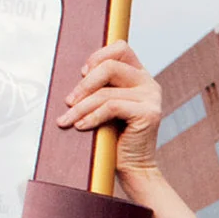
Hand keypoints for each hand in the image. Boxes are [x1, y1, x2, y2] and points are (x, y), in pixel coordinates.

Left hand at [57, 41, 163, 178]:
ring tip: (67, 120)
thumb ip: (102, 86)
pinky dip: (91, 117)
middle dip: (84, 84)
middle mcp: (149, 83)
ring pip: (106, 92)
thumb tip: (79, 72)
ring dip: (81, 107)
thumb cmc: (115, 138)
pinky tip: (81, 126)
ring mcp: (151, 98)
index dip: (98, 57)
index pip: (121, 48)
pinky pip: (111, 107)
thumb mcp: (107, 105)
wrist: (133, 168)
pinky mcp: (149, 113)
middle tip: (69, 102)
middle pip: (110, 66)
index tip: (82, 74)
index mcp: (141, 76)